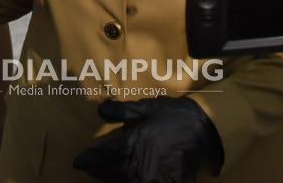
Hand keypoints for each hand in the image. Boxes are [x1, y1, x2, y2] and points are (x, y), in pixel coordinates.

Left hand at [72, 96, 223, 182]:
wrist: (205, 128)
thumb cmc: (174, 115)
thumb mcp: (148, 108)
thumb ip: (123, 112)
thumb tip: (101, 110)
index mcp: (133, 144)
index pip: (104, 156)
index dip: (89, 160)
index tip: (77, 163)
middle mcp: (140, 165)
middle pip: (112, 173)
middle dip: (100, 172)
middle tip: (90, 170)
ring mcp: (153, 177)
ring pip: (126, 182)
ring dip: (114, 179)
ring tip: (105, 175)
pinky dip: (136, 182)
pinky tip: (133, 178)